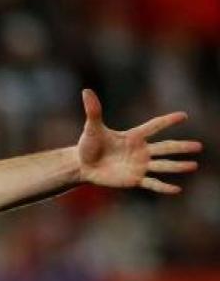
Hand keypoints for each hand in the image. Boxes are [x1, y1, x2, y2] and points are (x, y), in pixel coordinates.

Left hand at [77, 89, 201, 193]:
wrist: (83, 166)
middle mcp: (141, 150)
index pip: (154, 126)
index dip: (167, 121)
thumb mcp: (92, 128)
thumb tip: (86, 91)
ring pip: (163, 165)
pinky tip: (176, 190)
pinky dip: (163, 187)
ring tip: (194, 165)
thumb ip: (93, 111)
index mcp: (134, 136)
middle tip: (198, 146)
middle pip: (165, 148)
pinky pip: (152, 183)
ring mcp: (139, 165)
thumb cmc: (89, 145)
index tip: (184, 116)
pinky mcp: (134, 179)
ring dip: (178, 166)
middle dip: (181, 147)